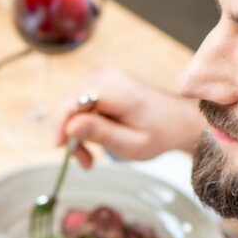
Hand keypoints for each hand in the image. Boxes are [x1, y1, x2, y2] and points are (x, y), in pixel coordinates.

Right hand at [56, 67, 205, 168]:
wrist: (176, 119)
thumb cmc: (159, 133)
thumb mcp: (132, 143)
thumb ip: (100, 133)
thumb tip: (70, 126)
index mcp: (117, 90)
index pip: (74, 100)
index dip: (60, 123)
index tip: (60, 147)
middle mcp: (104, 76)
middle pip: (67, 103)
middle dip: (67, 134)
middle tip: (83, 161)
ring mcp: (100, 76)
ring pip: (68, 105)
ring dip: (73, 132)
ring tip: (89, 157)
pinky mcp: (98, 82)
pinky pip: (77, 104)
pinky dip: (79, 125)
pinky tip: (91, 142)